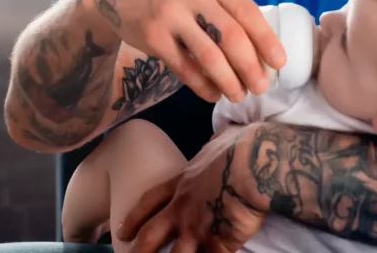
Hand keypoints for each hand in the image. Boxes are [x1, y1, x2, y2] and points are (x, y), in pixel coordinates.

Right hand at [86, 0, 285, 102]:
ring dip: (230, 81)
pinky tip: (212, 94)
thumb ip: (224, 1)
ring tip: (239, 95)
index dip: (266, 41)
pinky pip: (185, 68)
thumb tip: (260, 43)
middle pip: (232, 37)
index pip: (247, 11)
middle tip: (262, 86)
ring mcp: (170, 13)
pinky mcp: (152, 35)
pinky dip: (203, 85)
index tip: (280, 63)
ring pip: (210, 56)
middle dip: (252, 67)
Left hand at [118, 124, 265, 252]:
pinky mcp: (219, 242)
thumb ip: (215, 145)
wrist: (254, 161)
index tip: (121, 232)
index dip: (134, 218)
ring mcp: (199, 227)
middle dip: (138, 251)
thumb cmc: (240, 145)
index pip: (150, 201)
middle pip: (151, 235)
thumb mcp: (220, 141)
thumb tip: (222, 136)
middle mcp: (183, 208)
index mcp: (182, 182)